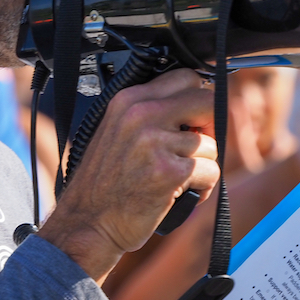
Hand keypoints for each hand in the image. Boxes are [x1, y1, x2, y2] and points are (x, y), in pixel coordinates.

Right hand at [38, 69, 218, 283]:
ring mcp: (155, 141)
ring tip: (178, 179)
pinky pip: (212, 172)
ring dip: (202, 166)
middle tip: (194, 148)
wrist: (87, 221)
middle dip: (209, 127)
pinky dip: (202, 189)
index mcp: (128, 99)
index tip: (193, 120)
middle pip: (207, 102)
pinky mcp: (169, 171)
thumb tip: (195, 104)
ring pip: (212, 145)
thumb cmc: (103, 182)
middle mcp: (140, 114)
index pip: (185, 77)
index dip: (197, 100)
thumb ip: (148, 113)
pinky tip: (179, 193)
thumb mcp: (116, 130)